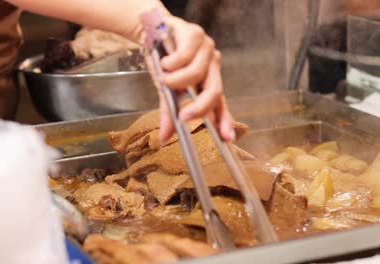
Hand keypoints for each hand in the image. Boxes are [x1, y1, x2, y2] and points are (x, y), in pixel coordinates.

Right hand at [153, 16, 234, 143]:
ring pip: (197, 73)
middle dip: (200, 108)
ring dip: (176, 81)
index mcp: (208, 81)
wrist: (152, 32)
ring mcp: (206, 50)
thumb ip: (169, 112)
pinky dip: (171, 63)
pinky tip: (164, 62)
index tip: (227, 138)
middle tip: (183, 117)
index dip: (225, 120)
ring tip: (163, 78)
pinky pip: (185, 56)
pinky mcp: (195, 35)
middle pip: (215, 91)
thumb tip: (164, 138)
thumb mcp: (167, 90)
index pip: (220, 104)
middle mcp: (212, 67)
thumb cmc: (165, 62)